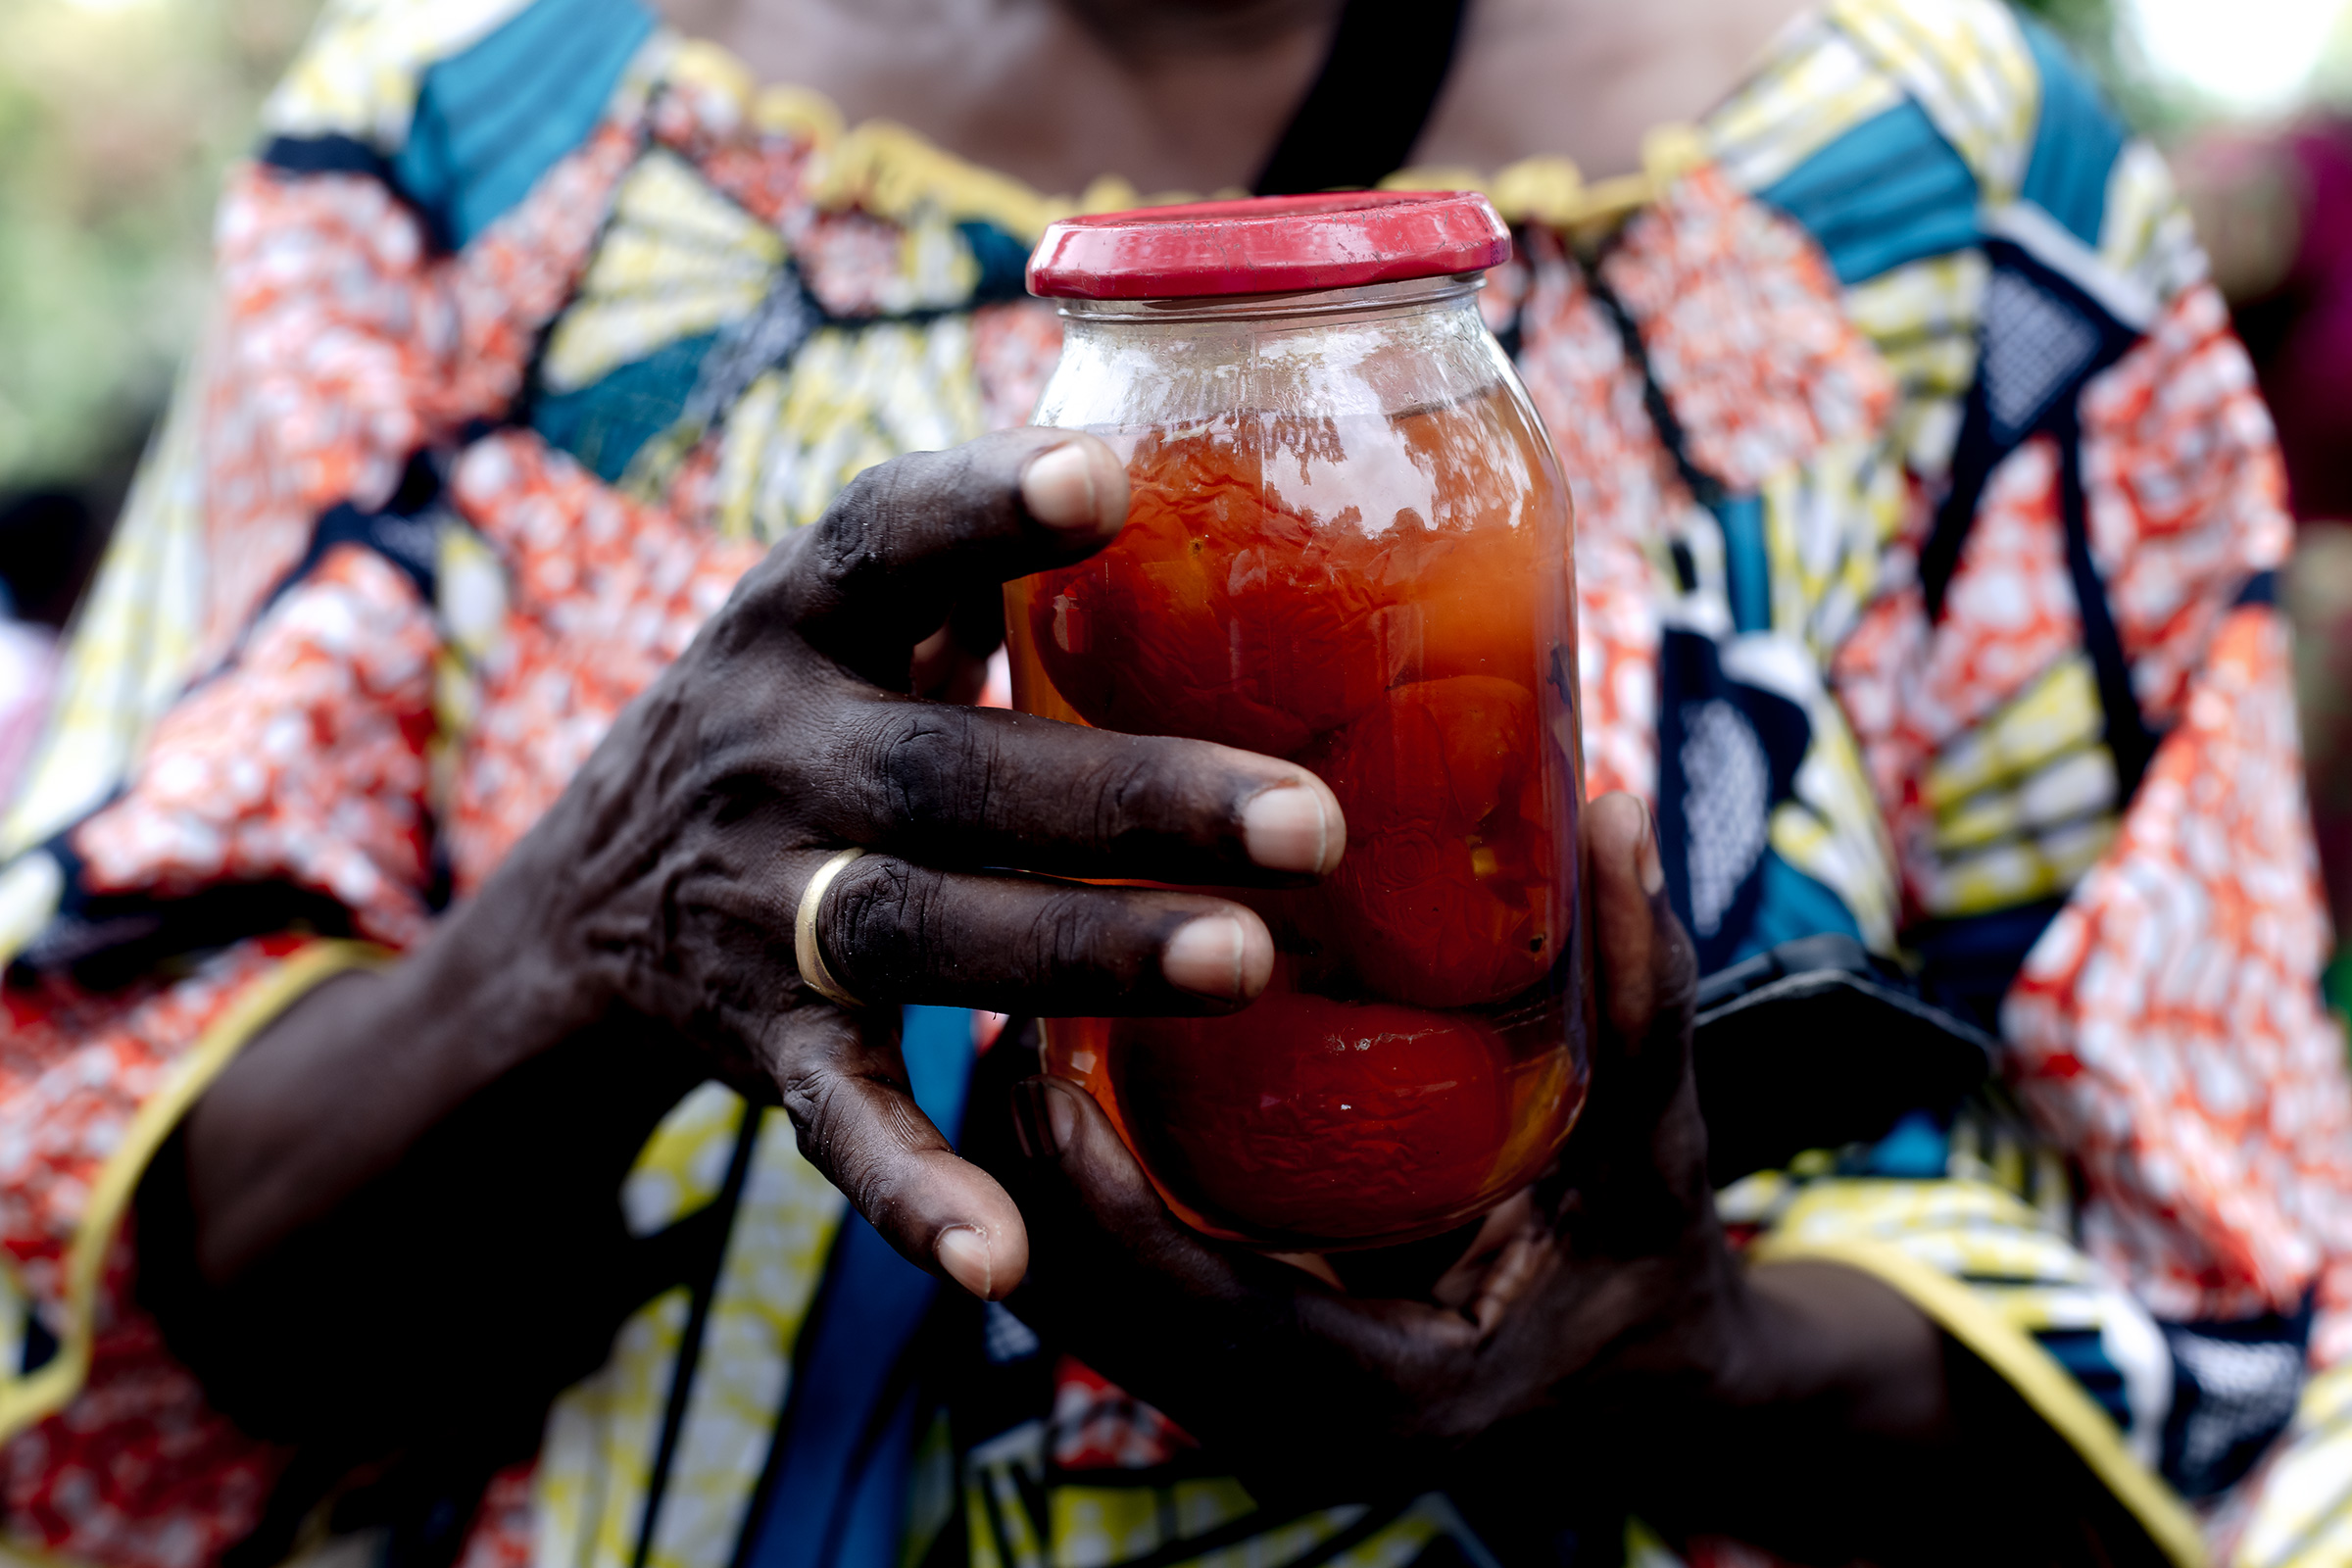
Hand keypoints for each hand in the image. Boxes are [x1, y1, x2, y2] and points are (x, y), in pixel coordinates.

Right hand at [181, 430, 1346, 1302]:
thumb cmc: (795, 722)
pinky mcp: (754, 1040)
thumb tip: (1197, 443)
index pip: (880, 541)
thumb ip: (976, 560)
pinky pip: (835, 1120)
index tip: (1104, 481)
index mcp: (798, 623)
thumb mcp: (843, 622)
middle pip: (955, 769)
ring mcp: (756, 905)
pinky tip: (995, 1260)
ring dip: (1079, 949)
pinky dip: (911, 1191)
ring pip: (920, 931)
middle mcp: (770, 754)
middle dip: (1132, 796)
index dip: (981, 507)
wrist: (582, 908)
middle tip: (1313, 823)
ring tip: (1243, 963)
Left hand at [982, 792, 1737, 1492]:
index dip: (1105, 1203)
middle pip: (1101, 1316)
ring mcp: (1251, 1412)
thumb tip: (1612, 809)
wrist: (1646, 1389)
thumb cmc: (1652, 1267)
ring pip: (1082, 1315)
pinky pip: (1108, 1301)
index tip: (1045, 1066)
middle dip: (1028, 1171)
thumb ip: (1644, 990)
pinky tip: (1047, 1079)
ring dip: (1025, 1182)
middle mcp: (1297, 1426)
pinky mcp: (1229, 1375)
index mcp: (1393, 1393)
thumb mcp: (1661, 1140)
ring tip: (1007, 1021)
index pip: (1204, 1310)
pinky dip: (1062, 1205)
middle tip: (1006, 999)